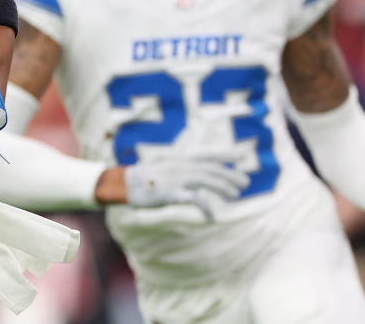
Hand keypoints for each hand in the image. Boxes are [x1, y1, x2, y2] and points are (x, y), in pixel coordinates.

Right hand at [124, 154, 249, 219]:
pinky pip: (194, 200)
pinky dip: (206, 208)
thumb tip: (196, 174)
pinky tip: (212, 217)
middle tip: (245, 183)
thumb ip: (182, 169)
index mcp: (181, 158)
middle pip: (212, 168)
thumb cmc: (145, 177)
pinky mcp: (172, 192)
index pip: (208, 155)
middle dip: (230, 175)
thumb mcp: (166, 167)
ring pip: (207, 180)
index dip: (226, 155)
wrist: (126, 183)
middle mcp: (182, 165)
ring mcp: (177, 177)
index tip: (242, 156)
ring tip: (236, 196)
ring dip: (223, 187)